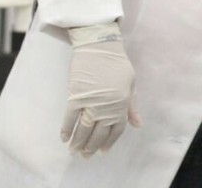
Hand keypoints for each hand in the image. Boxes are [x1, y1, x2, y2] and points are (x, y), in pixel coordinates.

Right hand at [61, 24, 141, 156]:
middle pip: (98, 133)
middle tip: (85, 156)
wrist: (100, 46)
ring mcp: (91, 102)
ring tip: (74, 151)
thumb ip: (132, 106)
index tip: (102, 151)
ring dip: (78, 142)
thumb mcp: (131, 84)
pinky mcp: (76, 96)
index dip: (109, 142)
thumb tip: (137, 124)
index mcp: (122, 103)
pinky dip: (66, 129)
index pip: (116, 130)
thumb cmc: (117, 63)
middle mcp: (107, 106)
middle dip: (91, 147)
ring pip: (83, 129)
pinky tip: (64, 138)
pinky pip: (70, 118)